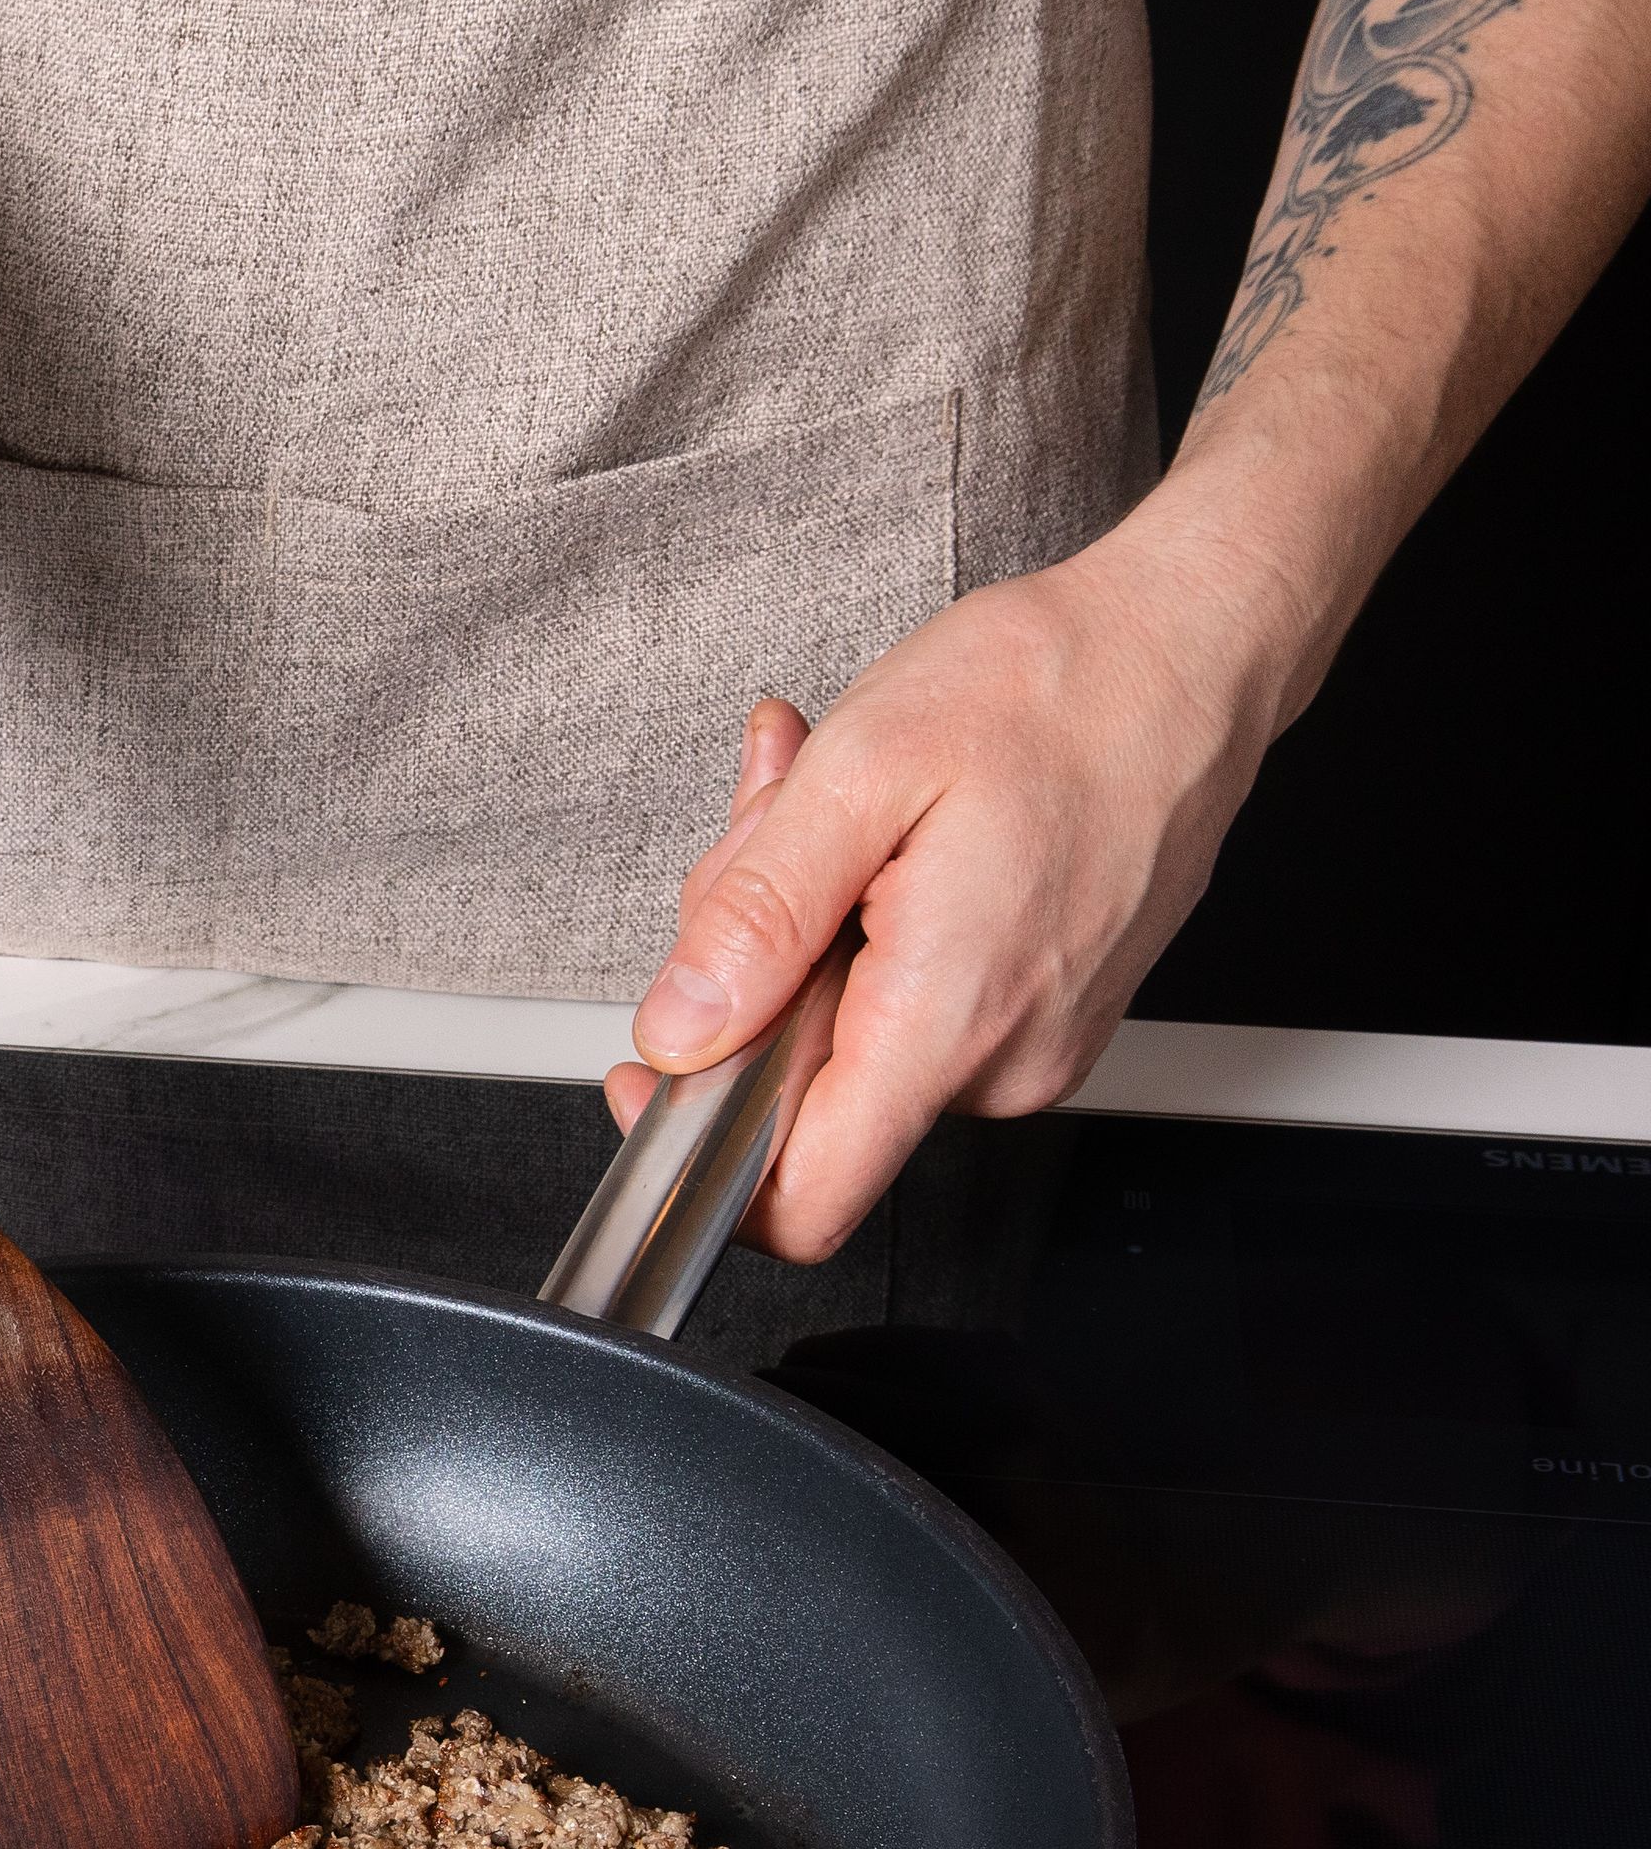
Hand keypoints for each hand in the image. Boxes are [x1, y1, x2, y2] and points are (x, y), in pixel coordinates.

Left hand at [606, 524, 1294, 1259]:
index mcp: (947, 1019)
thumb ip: (754, 918)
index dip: (700, 1161)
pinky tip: (882, 830)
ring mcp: (1031, 1042)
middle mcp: (1001, 1060)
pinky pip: (904, 996)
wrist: (1193, 646)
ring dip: (802, 923)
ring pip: (845, 1032)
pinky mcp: (1043, 1010)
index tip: (654, 1078)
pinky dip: (861, 916)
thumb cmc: (1057, 687)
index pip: (800, 1201)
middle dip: (750, 967)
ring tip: (838, 809)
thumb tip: (680, 1029)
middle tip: (770, 834)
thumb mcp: (860, 775)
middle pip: (800, 1091)